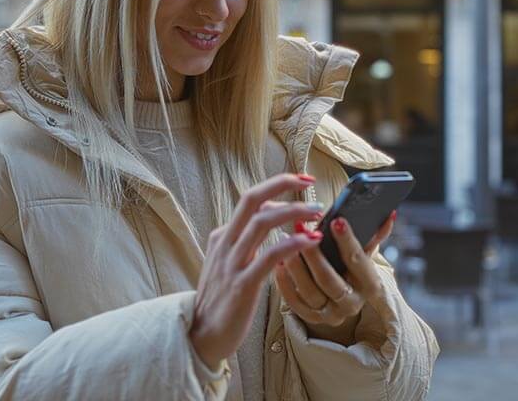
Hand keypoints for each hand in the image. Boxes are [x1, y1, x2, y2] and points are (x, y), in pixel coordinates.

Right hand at [190, 174, 325, 369]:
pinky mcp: (242, 285)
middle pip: (251, 200)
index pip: (250, 201)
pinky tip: (309, 241)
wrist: (201, 336)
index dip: (276, 188)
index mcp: (222, 237)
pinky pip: (269, 256)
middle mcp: (225, 244)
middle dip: (281, 185)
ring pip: (262, 222)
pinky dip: (291, 243)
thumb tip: (270, 222)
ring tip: (316, 212)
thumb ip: (244, 243)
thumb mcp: (226, 264)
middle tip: (308, 181)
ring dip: (293, 212)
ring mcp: (232, 263)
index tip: (300, 183)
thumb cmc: (220, 302)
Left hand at [274, 211, 396, 329]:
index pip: (358, 261)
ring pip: (309, 291)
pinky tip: (278, 263)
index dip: (347, 241)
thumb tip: (389, 213)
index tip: (336, 221)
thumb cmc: (352, 267)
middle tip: (301, 231)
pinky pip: (294, 302)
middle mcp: (352, 303)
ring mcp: (331, 314)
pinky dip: (284, 282)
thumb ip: (375, 233)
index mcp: (369, 285)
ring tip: (284, 242)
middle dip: (314, 254)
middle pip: (329, 279)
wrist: (344, 297)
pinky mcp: (311, 318)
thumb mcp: (365, 252)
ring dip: (295, 266)